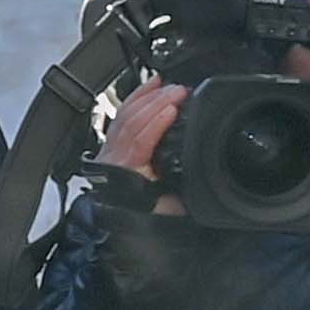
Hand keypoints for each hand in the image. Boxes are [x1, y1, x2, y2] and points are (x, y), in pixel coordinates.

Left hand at [100, 82, 189, 211]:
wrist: (118, 224)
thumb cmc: (141, 217)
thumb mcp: (168, 211)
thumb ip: (180, 197)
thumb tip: (199, 186)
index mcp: (126, 172)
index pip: (139, 141)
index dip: (156, 122)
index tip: (175, 107)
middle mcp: (114, 158)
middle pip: (132, 121)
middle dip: (156, 101)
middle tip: (179, 90)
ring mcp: (111, 148)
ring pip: (126, 115)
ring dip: (148, 97)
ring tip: (169, 86)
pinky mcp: (113, 143)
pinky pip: (122, 115)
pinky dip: (137, 98)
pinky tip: (151, 87)